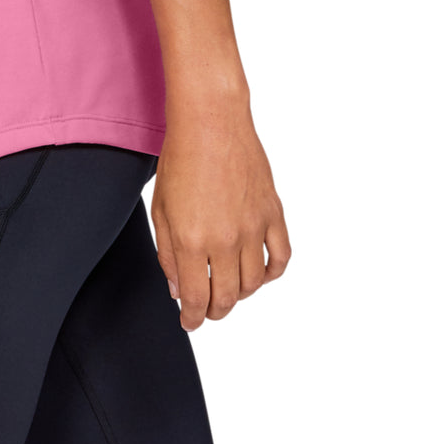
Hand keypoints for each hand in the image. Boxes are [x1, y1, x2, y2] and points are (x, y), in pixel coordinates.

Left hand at [150, 85, 290, 331]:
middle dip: (215, 311)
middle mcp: (226, 239)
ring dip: (241, 294)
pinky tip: (259, 274)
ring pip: (254, 283)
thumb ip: (169, 253)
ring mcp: (254, 227)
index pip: (195, 297)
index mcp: (193, 240)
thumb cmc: (180, 158)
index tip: (189, 322)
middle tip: (207, 310)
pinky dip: (271, 273)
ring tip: (228, 290)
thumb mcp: (161, 208)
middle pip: (227, 297)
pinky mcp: (273, 213)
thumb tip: (177, 288)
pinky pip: (281, 258)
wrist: (211, 121)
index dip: (191, 317)